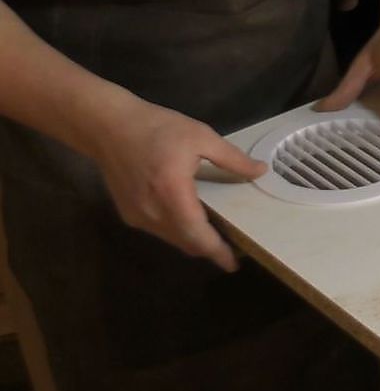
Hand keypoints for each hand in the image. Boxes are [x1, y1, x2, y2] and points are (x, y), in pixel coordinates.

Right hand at [90, 101, 266, 271]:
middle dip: (209, 249)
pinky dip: (178, 231)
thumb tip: (260, 171)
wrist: (107, 127)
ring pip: (173, 239)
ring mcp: (137, 216)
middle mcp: (153, 212)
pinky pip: (159, 231)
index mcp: (173, 193)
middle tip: (232, 248)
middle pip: (186, 243)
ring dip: (193, 241)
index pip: (198, 235)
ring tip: (215, 234)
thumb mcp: (200, 136)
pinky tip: (190, 219)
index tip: (234, 264)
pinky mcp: (128, 214)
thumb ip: (232, 159)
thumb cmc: (156, 128)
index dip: (217, 252)